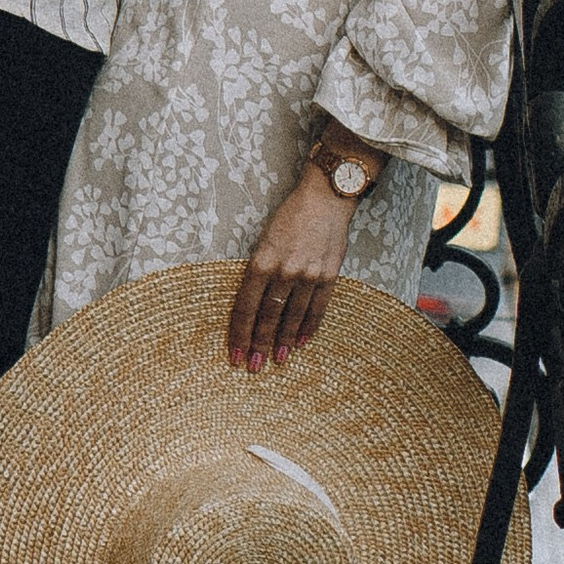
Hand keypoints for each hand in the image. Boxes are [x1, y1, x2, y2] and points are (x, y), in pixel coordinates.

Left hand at [228, 167, 357, 369]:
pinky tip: (302, 342)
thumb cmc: (290, 216)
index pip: (245, 306)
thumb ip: (259, 270)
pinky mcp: (329, 275)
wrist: (326, 197)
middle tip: (253, 366)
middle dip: (259, 344)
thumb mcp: (264, 239)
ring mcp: (308, 274)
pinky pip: (318, 308)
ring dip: (284, 341)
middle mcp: (284, 271)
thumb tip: (251, 304)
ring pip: (292, 316)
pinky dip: (309, 327)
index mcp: (262, 261)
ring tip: (278, 360)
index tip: (234, 353)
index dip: (239, 333)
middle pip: (267, 316)